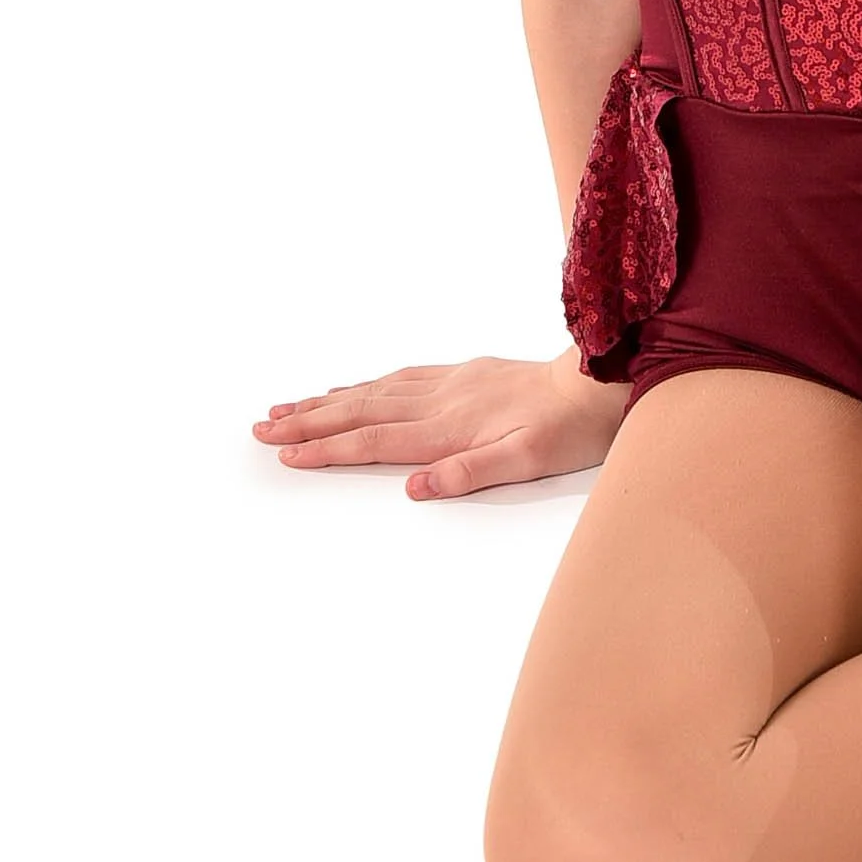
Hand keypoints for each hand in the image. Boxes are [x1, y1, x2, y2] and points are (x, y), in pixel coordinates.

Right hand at [250, 349, 629, 499]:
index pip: (374, 440)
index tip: (285, 452)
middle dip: (309, 422)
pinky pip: (400, 377)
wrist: (601, 380)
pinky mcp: (464, 374)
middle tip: (261, 427)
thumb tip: (416, 487)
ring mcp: (450, 384)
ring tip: (288, 406)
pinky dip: (366, 384)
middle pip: (361, 411)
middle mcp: (441, 400)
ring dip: (328, 401)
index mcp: (449, 427)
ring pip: (374, 391)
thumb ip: (470, 472)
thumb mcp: (527, 461)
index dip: (328, 449)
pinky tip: (352, 387)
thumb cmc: (568, 428)